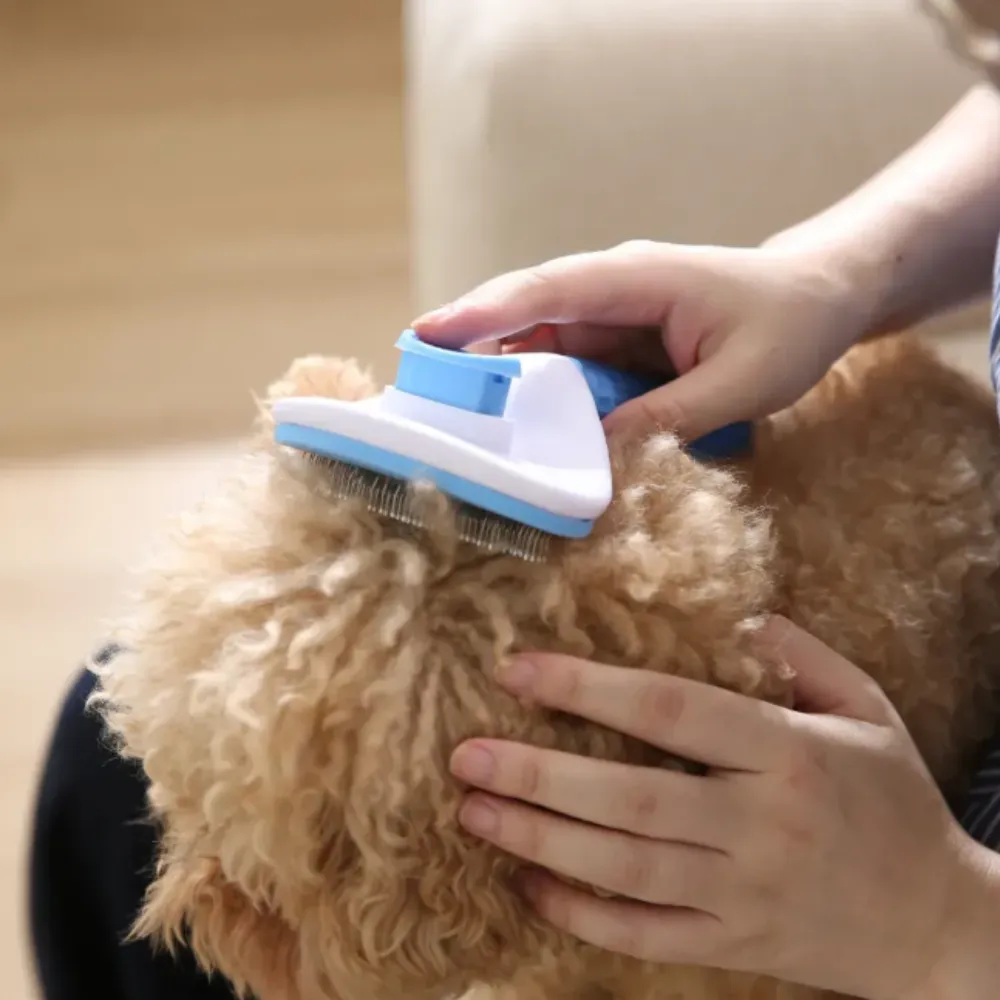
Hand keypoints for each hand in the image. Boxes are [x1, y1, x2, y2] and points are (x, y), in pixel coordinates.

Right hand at [412, 240, 876, 440]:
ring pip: (539, 346)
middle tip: (414, 391)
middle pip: (524, 316)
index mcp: (638, 278)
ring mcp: (611, 317)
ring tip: (451, 419)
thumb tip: (597, 454)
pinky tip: (517, 430)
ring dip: (498, 380)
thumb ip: (670, 417)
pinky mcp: (617, 345)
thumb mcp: (742, 381)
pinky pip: (566, 370)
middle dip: (469, 348)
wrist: (820, 298)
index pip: (548, 291)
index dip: (485, 313)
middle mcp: (612, 290)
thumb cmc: (790, 324)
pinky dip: (538, 397)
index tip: (428, 334)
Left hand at [449, 617, 998, 999]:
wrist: (939, 923)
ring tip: (473, 810)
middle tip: (467, 754)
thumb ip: (798, 654)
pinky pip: (643, 936)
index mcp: (787, 753)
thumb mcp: (863, 707)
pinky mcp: (735, 948)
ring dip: (541, 840)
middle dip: (539, 775)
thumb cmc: (893, 799)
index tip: (519, 668)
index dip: (587, 687)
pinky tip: (529, 882)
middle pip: (631, 798)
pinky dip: (581, 914)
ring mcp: (743, 896)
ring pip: (625, 869)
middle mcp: (758, 825)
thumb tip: (732, 614)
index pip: (670, 710)